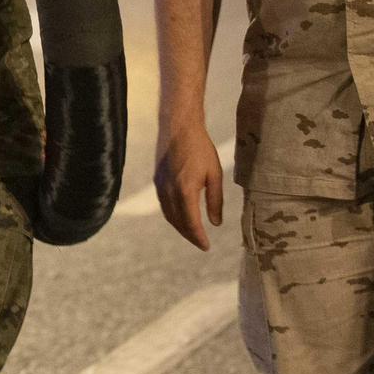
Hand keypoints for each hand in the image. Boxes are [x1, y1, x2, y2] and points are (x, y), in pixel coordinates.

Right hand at [154, 121, 222, 250]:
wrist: (178, 127)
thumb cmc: (200, 148)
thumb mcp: (214, 174)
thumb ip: (215, 200)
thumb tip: (216, 223)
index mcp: (185, 191)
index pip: (191, 223)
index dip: (199, 237)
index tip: (206, 246)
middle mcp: (169, 192)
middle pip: (178, 222)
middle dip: (189, 235)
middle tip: (201, 243)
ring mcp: (160, 186)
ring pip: (169, 215)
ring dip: (180, 227)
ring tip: (192, 233)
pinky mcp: (157, 181)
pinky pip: (164, 205)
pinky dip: (173, 215)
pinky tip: (181, 216)